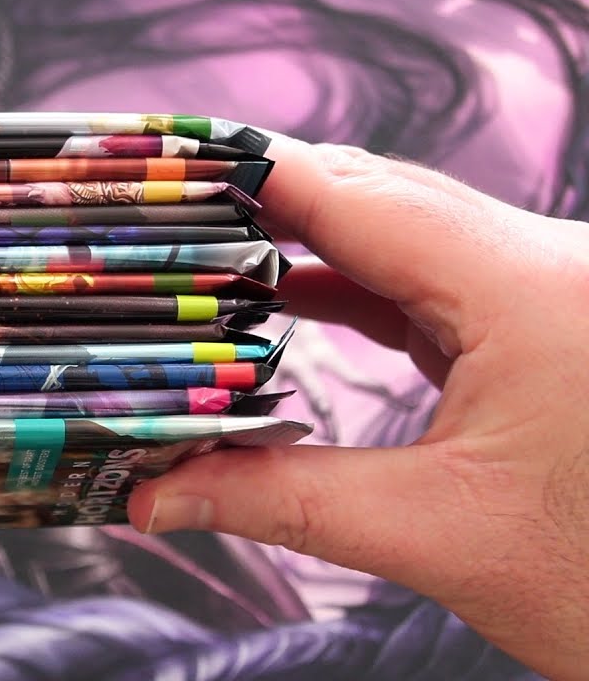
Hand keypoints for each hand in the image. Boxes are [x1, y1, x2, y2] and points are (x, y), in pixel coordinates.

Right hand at [127, 137, 588, 679]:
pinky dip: (356, 282)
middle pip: (383, 197)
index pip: (362, 199)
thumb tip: (152, 498)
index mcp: (531, 293)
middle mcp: (549, 266)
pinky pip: (432, 277)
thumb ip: (278, 501)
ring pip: (407, 232)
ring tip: (215, 248)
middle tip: (173, 206)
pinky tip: (293, 294)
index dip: (259, 176)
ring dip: (312, 240)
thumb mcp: (435, 535)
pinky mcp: (544, 322)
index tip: (173, 167)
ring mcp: (550, 290)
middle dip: (273, 200)